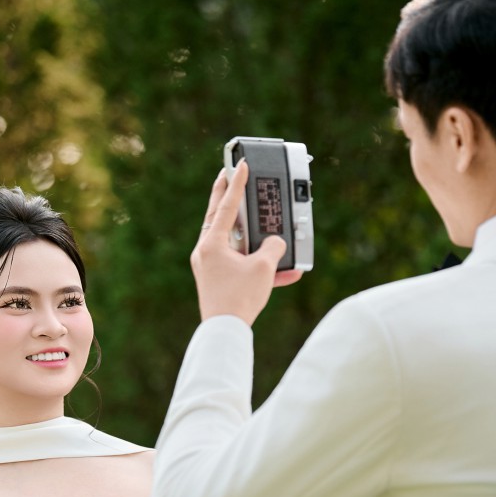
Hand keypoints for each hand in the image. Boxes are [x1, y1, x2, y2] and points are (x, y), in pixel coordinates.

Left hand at [190, 161, 303, 325]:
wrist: (225, 332)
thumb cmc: (239, 298)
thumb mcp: (262, 267)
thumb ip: (273, 247)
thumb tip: (275, 242)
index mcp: (211, 243)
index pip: (225, 206)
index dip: (236, 184)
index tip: (240, 164)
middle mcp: (206, 252)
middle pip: (220, 218)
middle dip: (229, 198)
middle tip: (231, 176)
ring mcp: (210, 267)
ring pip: (232, 241)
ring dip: (249, 232)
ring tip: (258, 217)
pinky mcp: (218, 282)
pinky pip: (241, 266)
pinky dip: (259, 266)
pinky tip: (288, 272)